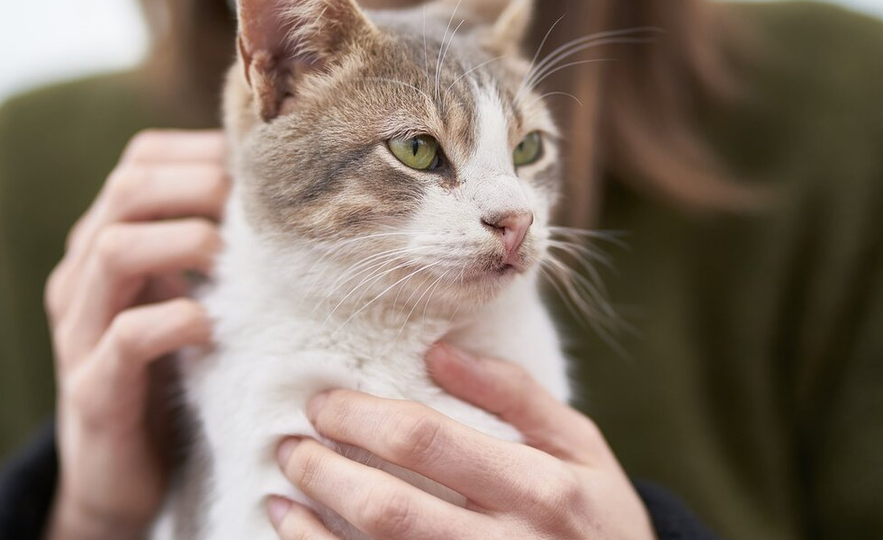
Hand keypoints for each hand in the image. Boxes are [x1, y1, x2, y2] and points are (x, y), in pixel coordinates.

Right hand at [44, 130, 229, 539]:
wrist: (119, 476)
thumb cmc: (167, 374)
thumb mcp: (184, 298)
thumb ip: (210, 251)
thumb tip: (284, 200)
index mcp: (106, 243)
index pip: (139, 162)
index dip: (199, 152)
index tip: (260, 169)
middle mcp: (83, 276)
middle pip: (126, 189)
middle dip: (197, 184)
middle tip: (253, 208)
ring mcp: (80, 330)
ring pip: (113, 249)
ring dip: (184, 241)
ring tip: (230, 259)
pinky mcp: (93, 388)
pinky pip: (124, 336)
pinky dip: (173, 320)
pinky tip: (210, 326)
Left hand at [270, 344, 656, 539]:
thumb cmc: (598, 512)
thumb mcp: (579, 445)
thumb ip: (514, 395)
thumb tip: (438, 352)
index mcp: (538, 486)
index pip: (426, 441)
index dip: (361, 418)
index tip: (324, 401)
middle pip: (389, 509)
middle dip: (324, 470)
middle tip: (291, 442)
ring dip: (313, 522)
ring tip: (284, 485)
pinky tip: (297, 530)